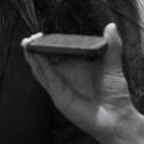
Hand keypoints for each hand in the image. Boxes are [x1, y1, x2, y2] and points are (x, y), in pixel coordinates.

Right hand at [22, 23, 137, 140]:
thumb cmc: (115, 94)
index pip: (56, 53)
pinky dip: (41, 67)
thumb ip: (112, 47)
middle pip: (44, 60)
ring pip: (41, 69)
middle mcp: (64, 75)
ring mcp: (60, 85)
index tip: (41, 34)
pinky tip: (37, 57)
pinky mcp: (58, 95)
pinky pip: (47, 79)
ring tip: (27, 44)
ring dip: (33, 57)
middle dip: (35, 48)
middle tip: (30, 38)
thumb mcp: (113, 66)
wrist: (117, 117)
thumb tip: (112, 26)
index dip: (48, 44)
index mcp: (74, 66)